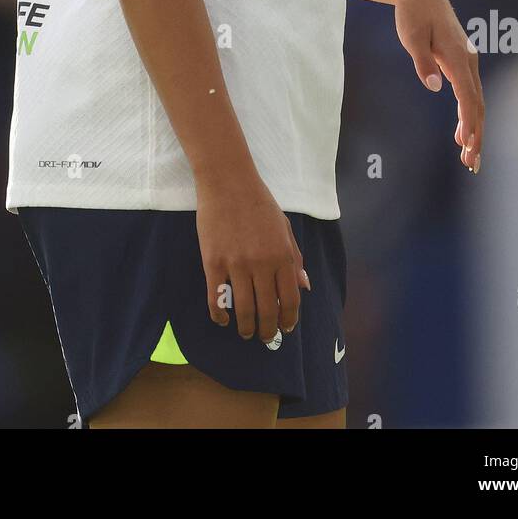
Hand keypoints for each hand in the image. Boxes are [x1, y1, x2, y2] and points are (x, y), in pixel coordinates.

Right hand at [195, 177, 310, 342]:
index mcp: (282, 255)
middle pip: (267, 310)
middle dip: (268, 331)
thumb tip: (304, 286)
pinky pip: (216, 299)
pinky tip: (223, 320)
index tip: (285, 328)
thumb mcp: (285, 227)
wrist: (227, 181)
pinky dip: (220, 315)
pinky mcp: (213, 262)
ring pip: (243, 309)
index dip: (289, 319)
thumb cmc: (258, 202)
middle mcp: (262, 263)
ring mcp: (236, 264)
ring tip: (245, 332)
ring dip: (246, 327)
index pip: (291, 299)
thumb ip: (295, 258)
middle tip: (265, 337)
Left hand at [393, 0, 483, 171]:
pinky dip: (469, 115)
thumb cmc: (413, 13)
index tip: (468, 145)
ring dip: (475, 129)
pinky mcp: (461, 62)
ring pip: (476, 101)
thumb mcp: (411, 35)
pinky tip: (461, 134)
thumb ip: (422, 61)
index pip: (467, 95)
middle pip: (477, 104)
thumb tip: (434, 86)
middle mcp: (468, 59)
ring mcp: (467, 61)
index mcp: (457, 55)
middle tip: (472, 164)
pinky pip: (470, 94)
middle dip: (477, 135)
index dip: (469, 122)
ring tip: (469, 157)